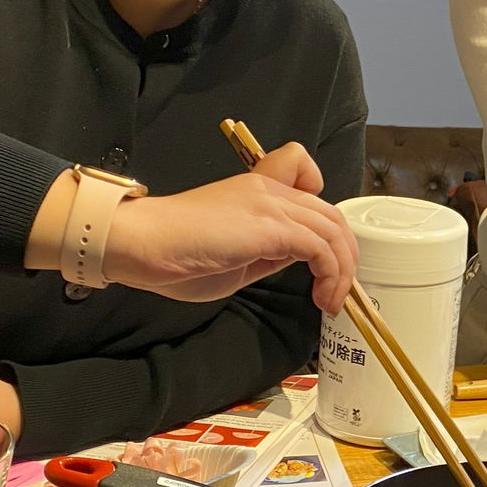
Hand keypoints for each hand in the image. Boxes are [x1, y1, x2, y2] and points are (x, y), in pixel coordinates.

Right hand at [104, 142, 359, 314]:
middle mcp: (269, 189)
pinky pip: (320, 247)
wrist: (141, 242)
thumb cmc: (174, 255)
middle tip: (338, 291)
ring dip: (342, 269)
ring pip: (332, 228)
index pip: (309, 185)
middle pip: (330, 213)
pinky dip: (331, 274)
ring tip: (331, 301)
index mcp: (257, 189)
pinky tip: (321, 297)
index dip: (325, 218)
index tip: (320, 254)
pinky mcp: (270, 225)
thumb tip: (293, 259)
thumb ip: (267, 251)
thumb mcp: (235, 255)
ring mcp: (270, 204)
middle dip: (345, 255)